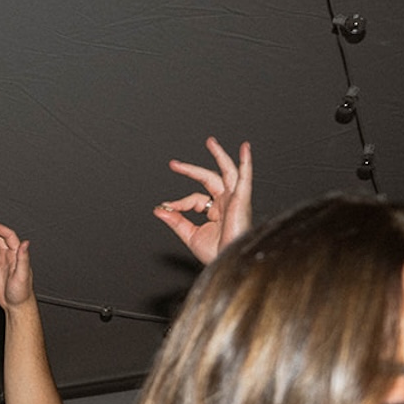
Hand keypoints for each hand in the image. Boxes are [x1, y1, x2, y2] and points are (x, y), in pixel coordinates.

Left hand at [154, 138, 252, 264]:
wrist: (229, 261)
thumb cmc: (216, 253)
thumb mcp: (190, 235)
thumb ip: (175, 221)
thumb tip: (158, 209)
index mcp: (216, 211)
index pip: (194, 198)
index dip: (179, 202)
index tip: (166, 207)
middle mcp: (226, 203)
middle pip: (209, 179)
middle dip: (192, 170)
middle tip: (174, 164)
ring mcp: (235, 200)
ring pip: (227, 172)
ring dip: (219, 155)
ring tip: (210, 142)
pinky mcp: (242, 200)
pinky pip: (245, 177)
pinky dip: (245, 162)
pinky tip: (245, 149)